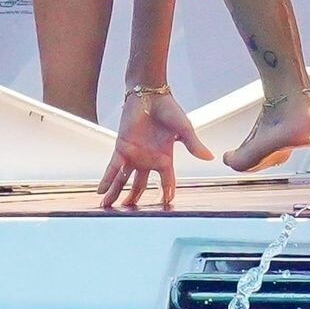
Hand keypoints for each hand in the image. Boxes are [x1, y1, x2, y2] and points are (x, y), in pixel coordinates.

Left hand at [97, 91, 212, 209]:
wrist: (150, 94)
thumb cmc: (168, 109)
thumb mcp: (183, 128)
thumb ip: (193, 144)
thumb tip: (209, 157)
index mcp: (164, 158)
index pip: (166, 181)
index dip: (166, 193)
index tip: (167, 206)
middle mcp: (148, 160)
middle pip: (140, 185)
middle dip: (135, 199)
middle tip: (131, 214)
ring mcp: (134, 155)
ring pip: (124, 180)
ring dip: (117, 194)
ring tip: (110, 208)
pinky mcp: (121, 148)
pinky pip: (113, 168)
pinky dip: (106, 180)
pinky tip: (101, 192)